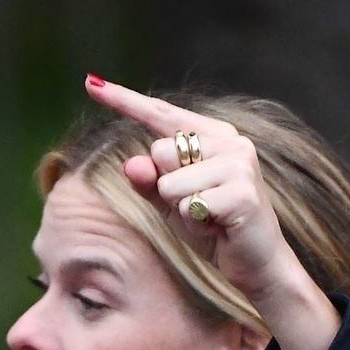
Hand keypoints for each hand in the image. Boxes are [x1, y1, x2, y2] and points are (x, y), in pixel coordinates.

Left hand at [83, 74, 306, 308]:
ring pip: (171, 181)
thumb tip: (129, 163)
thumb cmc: (216, 232)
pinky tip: (219, 228)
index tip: (91, 82)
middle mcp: (229, 141)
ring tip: (210, 220)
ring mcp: (239, 163)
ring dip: (182, 210)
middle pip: (160, 152)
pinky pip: (189, 205)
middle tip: (199, 209)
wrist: (258, 267)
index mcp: (213, 136)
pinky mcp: (242, 191)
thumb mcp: (174, 205)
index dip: (125, 100)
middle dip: (167, 189)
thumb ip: (150, 182)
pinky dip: (196, 224)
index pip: (161, 114)